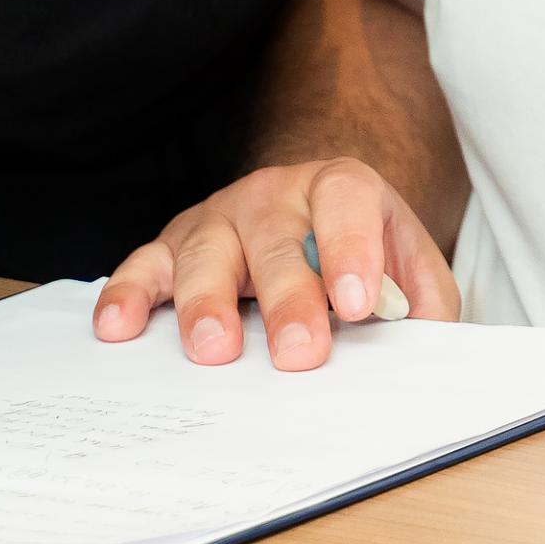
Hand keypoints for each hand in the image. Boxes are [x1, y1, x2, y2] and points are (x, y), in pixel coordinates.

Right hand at [93, 158, 459, 370]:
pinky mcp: (172, 248)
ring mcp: (218, 219)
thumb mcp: (409, 266)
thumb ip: (424, 300)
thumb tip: (425, 346)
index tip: (356, 302)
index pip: (346, 204)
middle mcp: (274, 196)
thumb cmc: (361, 255)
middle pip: (277, 242)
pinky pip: (144, 266)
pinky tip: (118, 328)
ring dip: (207, 303)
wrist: (312, 213)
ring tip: (214, 349)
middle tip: (300, 355)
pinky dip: (128, 295)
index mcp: (340, 188)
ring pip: (206, 253)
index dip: (351, 250)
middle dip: (288, 299)